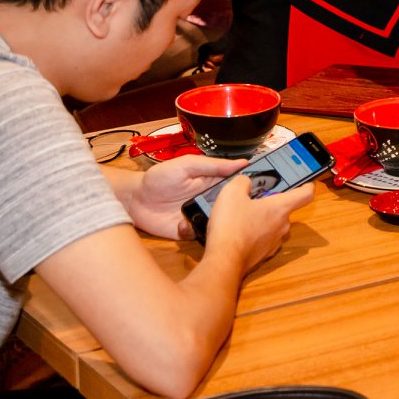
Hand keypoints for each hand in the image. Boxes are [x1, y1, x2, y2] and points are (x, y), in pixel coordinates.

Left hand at [126, 154, 250, 238]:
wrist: (135, 199)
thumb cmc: (160, 177)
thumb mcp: (187, 165)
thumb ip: (213, 165)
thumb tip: (243, 162)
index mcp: (214, 183)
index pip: (237, 187)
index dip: (249, 189)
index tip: (263, 190)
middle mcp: (211, 202)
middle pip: (232, 209)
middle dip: (236, 210)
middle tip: (235, 209)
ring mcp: (200, 217)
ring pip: (219, 225)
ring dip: (215, 223)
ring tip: (207, 217)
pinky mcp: (189, 231)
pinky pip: (200, 236)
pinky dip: (193, 230)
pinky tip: (181, 223)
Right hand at [200, 173, 313, 272]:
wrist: (224, 260)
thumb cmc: (231, 227)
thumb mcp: (232, 193)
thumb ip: (242, 182)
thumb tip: (245, 182)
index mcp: (280, 208)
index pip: (305, 194)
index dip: (307, 186)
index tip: (306, 183)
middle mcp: (282, 225)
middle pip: (284, 209)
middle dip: (270, 202)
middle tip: (254, 198)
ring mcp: (274, 242)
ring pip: (273, 225)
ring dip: (262, 219)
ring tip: (241, 215)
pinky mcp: (264, 254)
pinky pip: (263, 238)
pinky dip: (254, 234)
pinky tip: (238, 232)